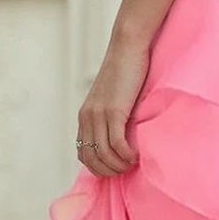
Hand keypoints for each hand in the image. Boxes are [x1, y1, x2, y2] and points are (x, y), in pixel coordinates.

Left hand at [74, 34, 149, 177]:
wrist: (127, 48)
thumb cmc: (126, 72)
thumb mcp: (113, 98)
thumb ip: (111, 116)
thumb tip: (121, 137)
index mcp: (85, 116)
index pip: (82, 154)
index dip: (98, 167)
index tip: (116, 167)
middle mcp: (87, 117)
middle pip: (91, 159)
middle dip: (109, 171)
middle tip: (126, 170)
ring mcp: (99, 114)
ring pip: (104, 155)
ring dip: (119, 165)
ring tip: (132, 163)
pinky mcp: (113, 111)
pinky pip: (116, 144)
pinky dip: (126, 155)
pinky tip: (135, 155)